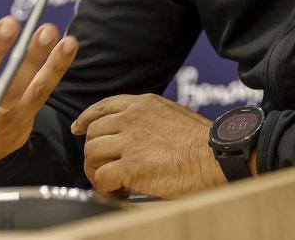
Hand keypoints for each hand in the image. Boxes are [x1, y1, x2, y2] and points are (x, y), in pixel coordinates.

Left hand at [71, 94, 225, 197]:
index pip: (103, 107)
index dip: (86, 119)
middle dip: (93, 152)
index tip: (78, 128)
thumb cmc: (203, 141)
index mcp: (143, 104)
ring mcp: (130, 141)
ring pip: (92, 154)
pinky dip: (105, 187)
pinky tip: (119, 191)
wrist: (216, 156)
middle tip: (103, 167)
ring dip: (96, 170)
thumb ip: (151, 118)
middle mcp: (132, 118)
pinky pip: (101, 176)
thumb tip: (138, 132)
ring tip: (111, 182)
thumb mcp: (173, 114)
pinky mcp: (131, 166)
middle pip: (93, 132)